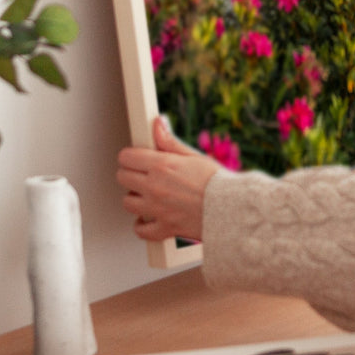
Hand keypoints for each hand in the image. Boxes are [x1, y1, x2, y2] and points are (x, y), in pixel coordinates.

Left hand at [116, 116, 220, 242]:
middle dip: (130, 174)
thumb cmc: (217, 182)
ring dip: (135, 199)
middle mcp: (155, 187)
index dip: (131, 156)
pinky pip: (140, 230)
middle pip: (122, 178)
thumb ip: (170, 142)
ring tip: (148, 195)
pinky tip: (149, 218)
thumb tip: (157, 124)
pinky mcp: (164, 228)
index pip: (127, 157)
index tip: (137, 158)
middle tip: (143, 175)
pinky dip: (142, 225)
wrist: (232, 209)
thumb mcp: (194, 156)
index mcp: (162, 165)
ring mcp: (157, 209)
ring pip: (127, 203)